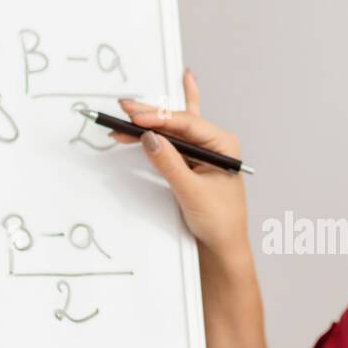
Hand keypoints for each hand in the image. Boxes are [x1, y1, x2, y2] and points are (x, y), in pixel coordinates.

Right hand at [117, 69, 249, 263]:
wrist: (222, 246)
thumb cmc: (220, 221)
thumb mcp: (191, 191)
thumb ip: (169, 164)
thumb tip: (149, 139)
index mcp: (223, 145)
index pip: (188, 123)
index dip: (159, 118)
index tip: (136, 118)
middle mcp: (214, 144)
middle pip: (178, 123)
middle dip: (150, 116)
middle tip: (124, 108)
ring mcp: (202, 154)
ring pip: (172, 131)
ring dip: (149, 125)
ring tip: (126, 116)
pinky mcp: (191, 164)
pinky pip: (175, 140)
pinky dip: (160, 129)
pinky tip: (167, 101)